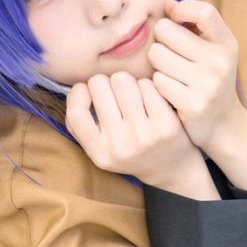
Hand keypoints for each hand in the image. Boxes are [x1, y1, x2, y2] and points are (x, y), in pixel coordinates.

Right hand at [66, 72, 215, 196]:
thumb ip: (80, 125)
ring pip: (123, 80)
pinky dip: (145, 85)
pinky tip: (148, 97)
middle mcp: (121, 146)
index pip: (76, 113)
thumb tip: (76, 89)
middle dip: (104, 82)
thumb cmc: (128, 150)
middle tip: (113, 91)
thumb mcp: (99, 149)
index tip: (86, 90)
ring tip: (131, 94)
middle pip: (100, 86)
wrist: (170, 167)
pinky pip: (147, 84)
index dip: (78, 93)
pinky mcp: (167, 124)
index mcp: (100, 154)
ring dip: (125, 81)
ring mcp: (145, 135)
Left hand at [148, 0, 243, 153]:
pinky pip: (157, 81)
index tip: (173, 17)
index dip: (181, 9)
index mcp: (227, 44)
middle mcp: (220, 62)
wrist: (223, 125)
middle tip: (168, 54)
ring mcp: (207, 84)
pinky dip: (157, 84)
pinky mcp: (192, 104)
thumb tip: (166, 4)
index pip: (203, 12)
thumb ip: (193, 25)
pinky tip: (169, 91)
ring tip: (169, 73)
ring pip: (157, 55)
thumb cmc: (210, 79)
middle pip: (166, 31)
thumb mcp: (213, 51)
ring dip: (156, 64)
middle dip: (161, 40)